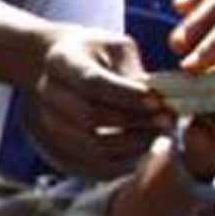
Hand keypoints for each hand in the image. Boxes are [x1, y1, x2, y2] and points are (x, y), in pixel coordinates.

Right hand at [29, 26, 170, 179]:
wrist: (61, 70)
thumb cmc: (98, 54)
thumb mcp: (117, 49)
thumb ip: (135, 74)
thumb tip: (162, 101)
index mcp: (61, 61)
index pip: (92, 84)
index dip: (126, 96)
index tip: (157, 100)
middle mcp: (48, 95)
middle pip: (89, 118)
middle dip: (133, 122)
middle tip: (166, 120)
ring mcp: (49, 124)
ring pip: (93, 147)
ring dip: (132, 144)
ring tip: (158, 133)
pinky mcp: (60, 150)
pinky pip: (95, 165)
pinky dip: (124, 160)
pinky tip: (144, 146)